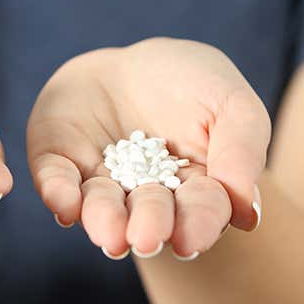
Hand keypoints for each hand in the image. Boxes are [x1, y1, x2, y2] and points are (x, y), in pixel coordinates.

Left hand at [27, 37, 269, 259]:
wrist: (135, 62)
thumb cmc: (194, 86)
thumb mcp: (231, 104)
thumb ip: (242, 151)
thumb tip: (247, 213)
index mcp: (194, 191)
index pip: (200, 212)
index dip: (197, 226)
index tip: (191, 240)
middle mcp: (144, 198)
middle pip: (148, 215)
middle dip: (148, 226)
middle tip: (146, 238)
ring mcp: (100, 183)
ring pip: (100, 207)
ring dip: (104, 220)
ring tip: (109, 234)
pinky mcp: (59, 163)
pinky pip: (56, 181)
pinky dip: (59, 193)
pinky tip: (64, 205)